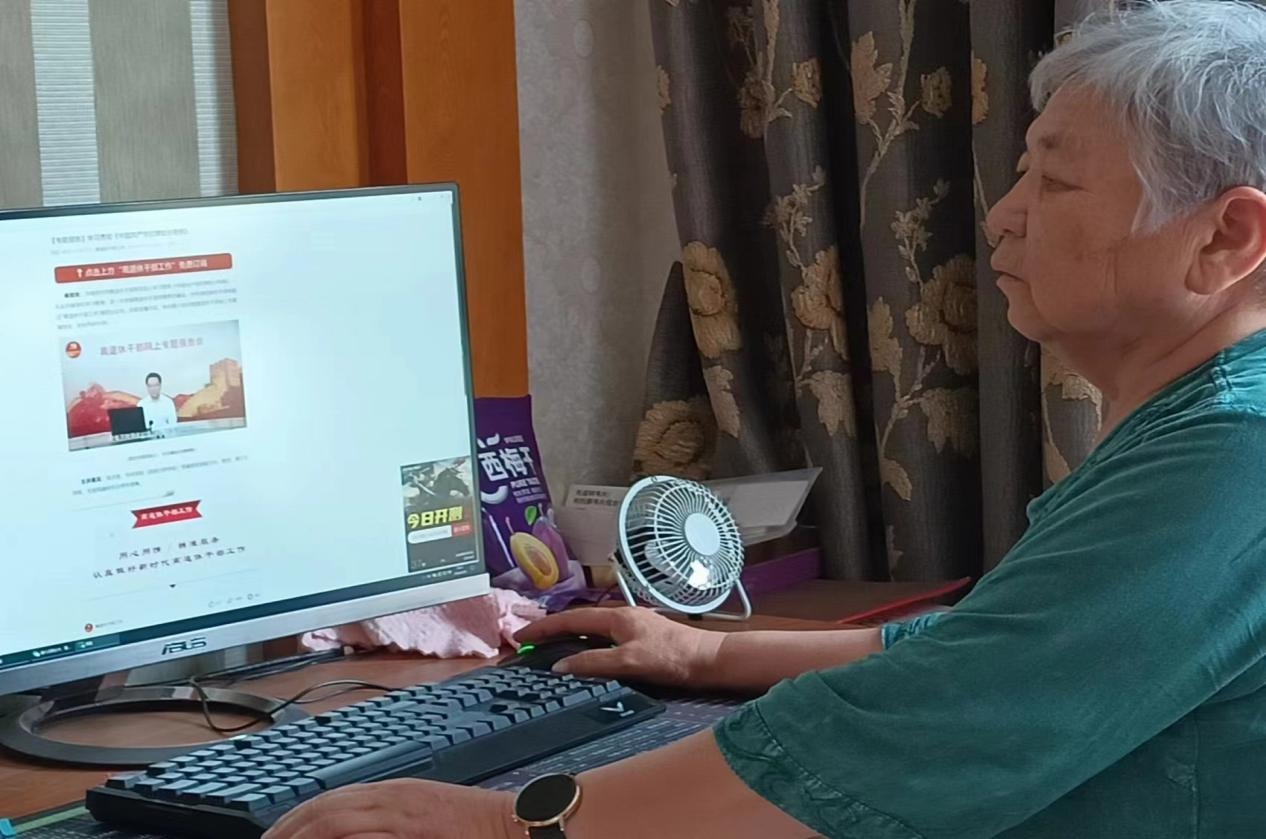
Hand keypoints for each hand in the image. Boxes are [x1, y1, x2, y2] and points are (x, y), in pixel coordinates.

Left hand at [262, 779, 515, 838]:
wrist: (514, 827)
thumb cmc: (474, 828)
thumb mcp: (423, 813)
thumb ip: (387, 820)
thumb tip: (353, 828)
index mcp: (393, 792)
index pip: (329, 800)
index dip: (295, 818)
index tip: (276, 835)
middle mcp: (391, 799)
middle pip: (323, 808)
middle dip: (287, 828)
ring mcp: (399, 817)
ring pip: (333, 819)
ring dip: (300, 833)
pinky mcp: (408, 830)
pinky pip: (360, 835)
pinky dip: (333, 837)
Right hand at [513, 607, 723, 687]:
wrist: (709, 659)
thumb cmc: (672, 658)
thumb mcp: (629, 662)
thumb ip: (594, 662)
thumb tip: (559, 666)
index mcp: (616, 616)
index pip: (570, 619)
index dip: (544, 627)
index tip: (520, 636)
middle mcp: (621, 615)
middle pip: (578, 619)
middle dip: (551, 628)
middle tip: (528, 640)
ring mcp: (632, 625)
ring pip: (591, 626)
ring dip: (567, 634)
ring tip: (548, 645)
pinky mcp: (641, 636)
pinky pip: (602, 635)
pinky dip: (584, 640)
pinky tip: (584, 651)